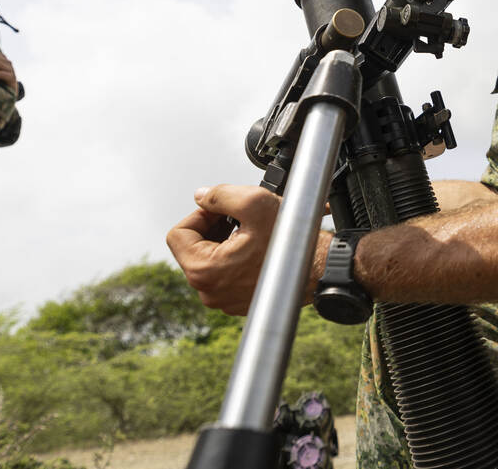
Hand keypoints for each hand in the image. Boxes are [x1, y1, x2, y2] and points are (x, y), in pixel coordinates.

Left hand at [167, 184, 319, 315]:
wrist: (320, 268)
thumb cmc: (290, 240)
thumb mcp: (253, 202)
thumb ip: (219, 195)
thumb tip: (201, 197)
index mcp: (205, 271)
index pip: (178, 234)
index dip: (199, 214)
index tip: (220, 210)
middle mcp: (210, 292)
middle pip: (193, 247)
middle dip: (212, 227)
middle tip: (237, 217)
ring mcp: (224, 300)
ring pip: (209, 259)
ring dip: (224, 240)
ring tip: (248, 230)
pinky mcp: (238, 301)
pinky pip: (225, 273)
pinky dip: (235, 257)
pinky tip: (255, 246)